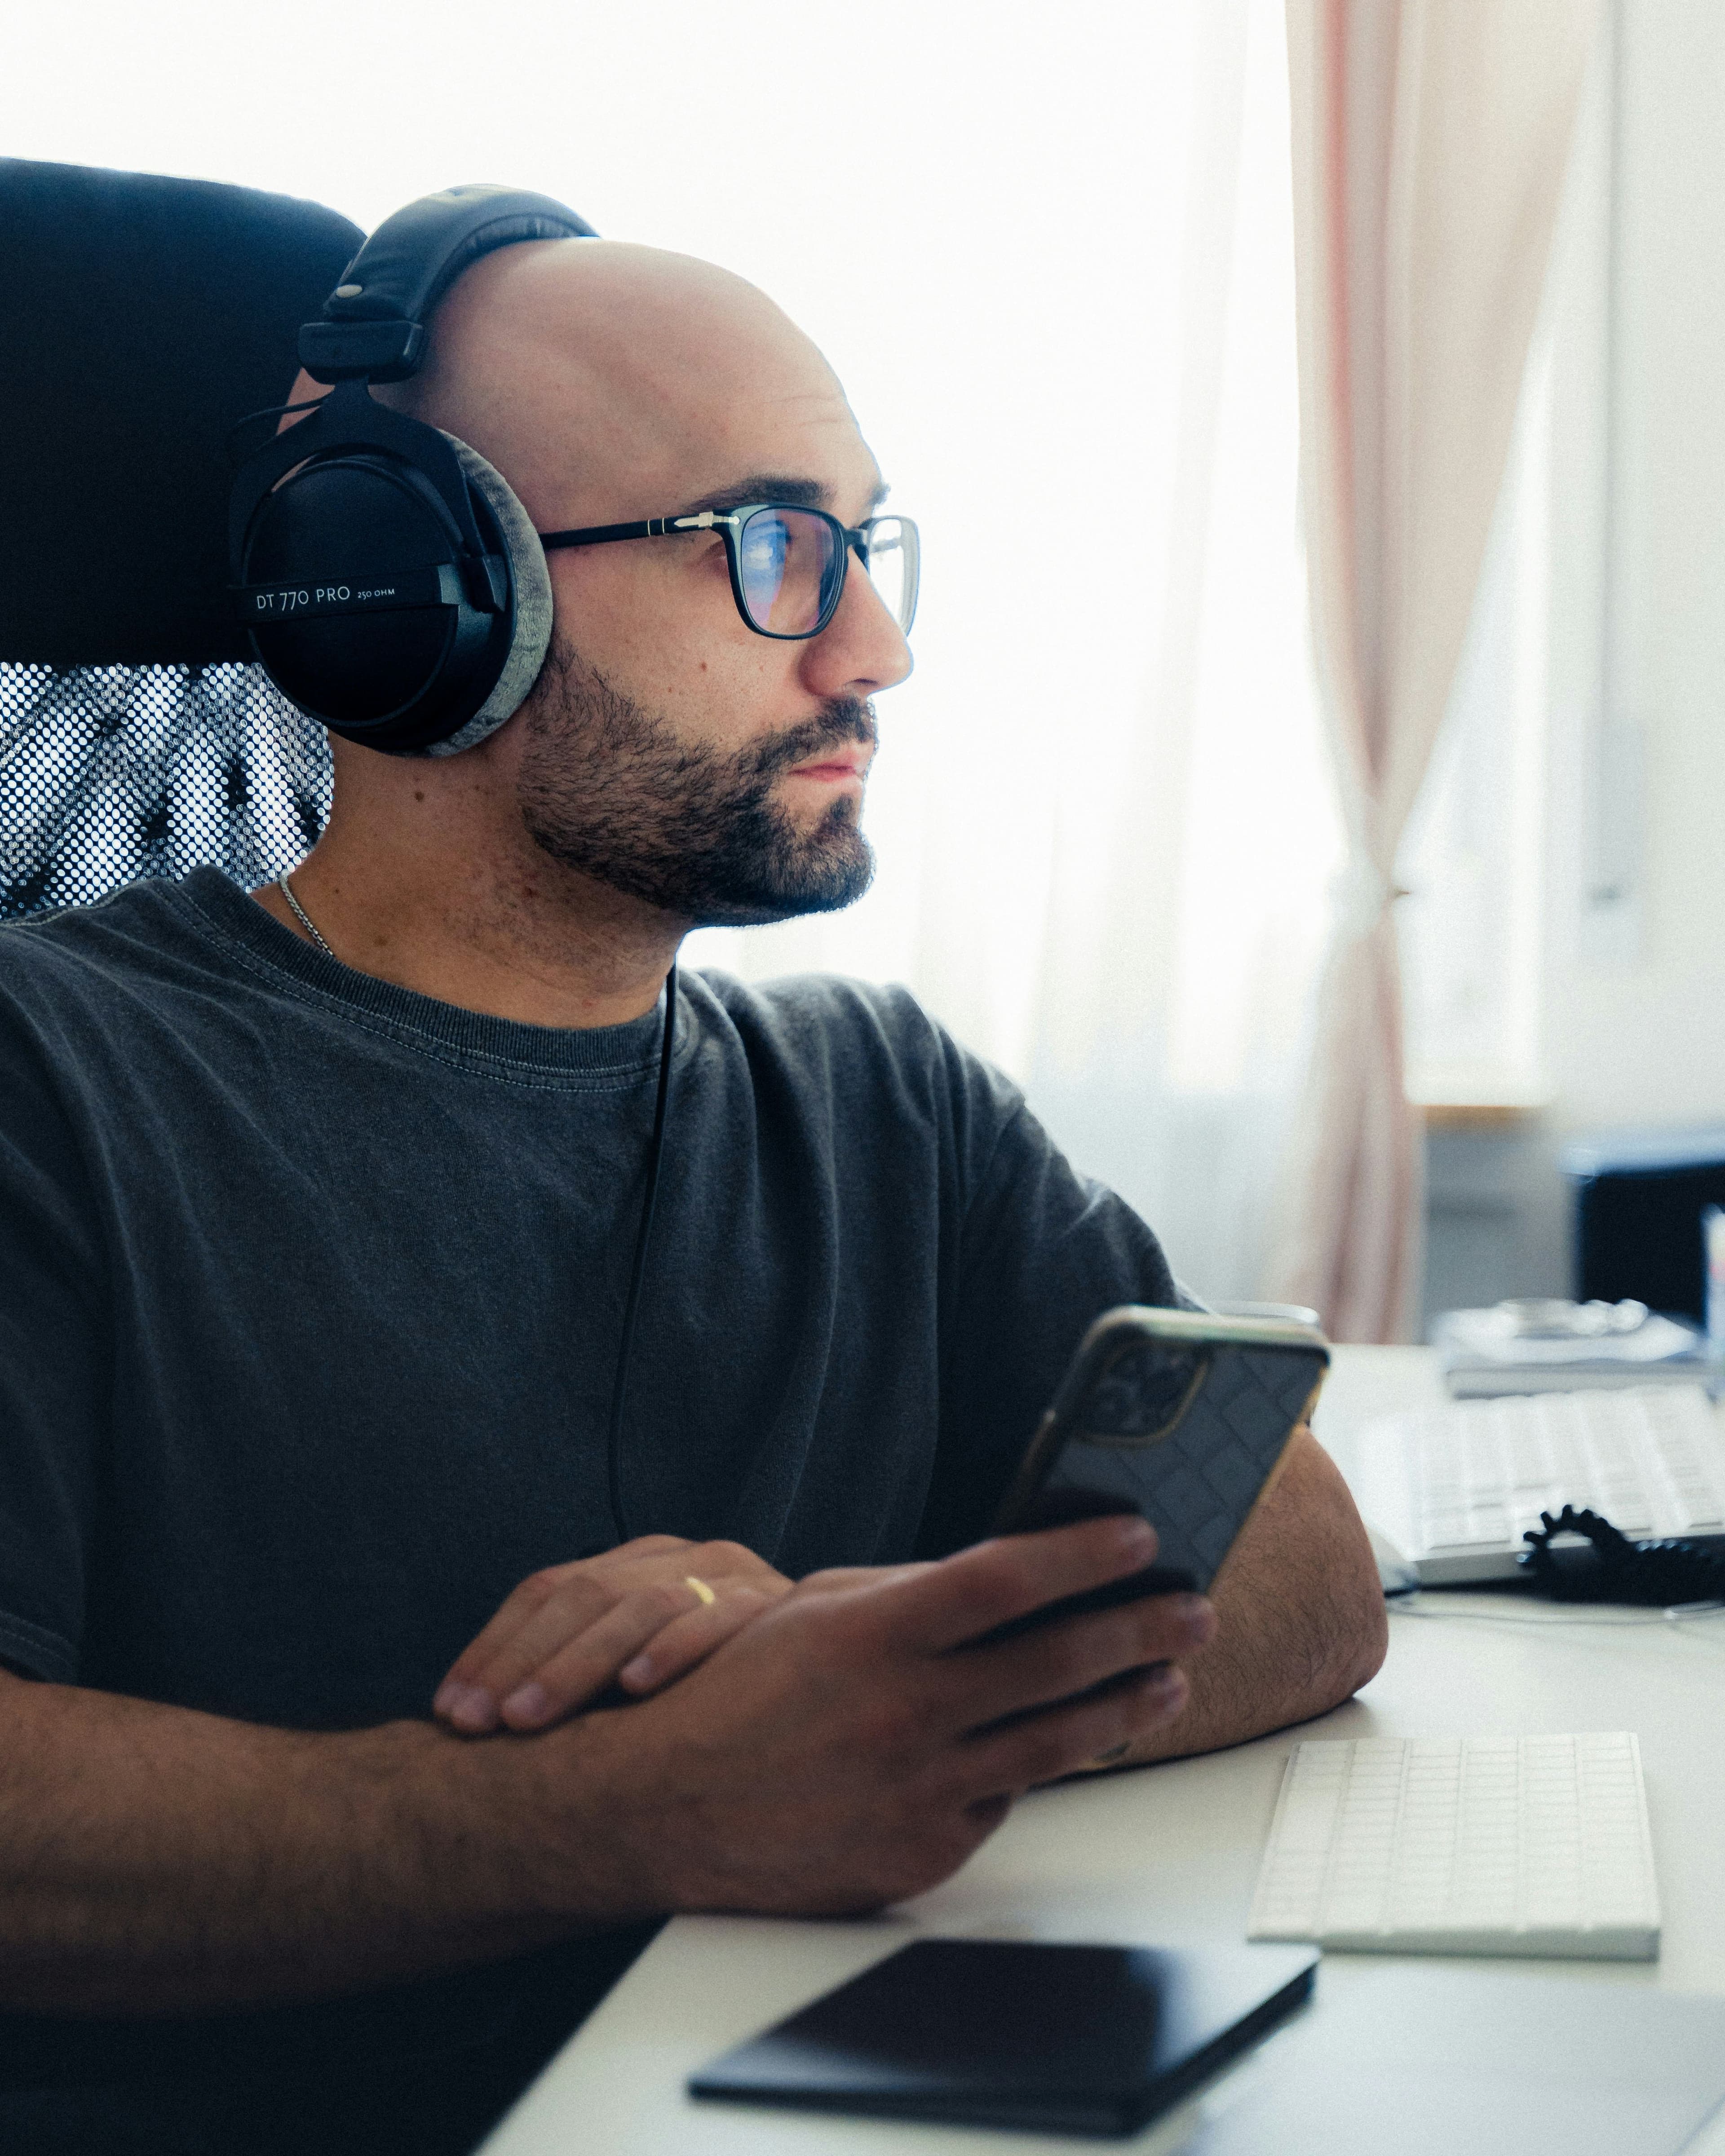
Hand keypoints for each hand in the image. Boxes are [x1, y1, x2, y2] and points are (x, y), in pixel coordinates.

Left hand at [433, 1535, 791, 1734]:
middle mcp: (678, 1556)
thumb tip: (471, 1722)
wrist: (833, 1666)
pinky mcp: (775, 1605)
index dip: (492, 1647)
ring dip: (576, 1665)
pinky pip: (719, 1619)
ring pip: (638, 1606)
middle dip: (520, 1663)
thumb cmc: (712, 1688)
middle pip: (582, 1595)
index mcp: (636, 1564)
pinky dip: (675, 1648)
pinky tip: (636, 1686)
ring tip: (527, 1719)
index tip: (448, 1712)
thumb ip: (578, 1674)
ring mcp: (729, 1574)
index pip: (546, 1589)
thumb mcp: (635, 1670)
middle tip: (476, 1724)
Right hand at [560, 1514, 1214, 1919]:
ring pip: (1054, 1742)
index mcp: (873, 1636)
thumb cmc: (727, 1698)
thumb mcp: (808, 1613)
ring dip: (1125, 1705)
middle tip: (1195, 1610)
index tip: (1140, 1537)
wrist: (657, 1811)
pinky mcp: (920, 1855)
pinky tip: (1053, 1747)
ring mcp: (918, 1791)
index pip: (1006, 1580)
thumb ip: (904, 1594)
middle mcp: (905, 1713)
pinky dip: (1027, 1772)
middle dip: (1140, 1630)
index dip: (1082, 1555)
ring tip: (1169, 1679)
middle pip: (1055, 1662)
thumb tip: (998, 1580)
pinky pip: (997, 1805)